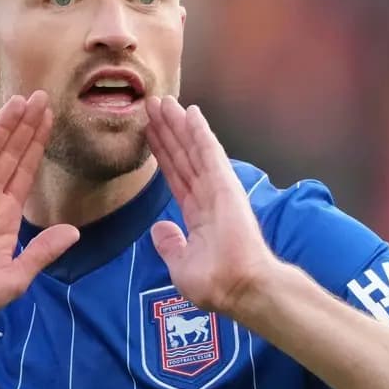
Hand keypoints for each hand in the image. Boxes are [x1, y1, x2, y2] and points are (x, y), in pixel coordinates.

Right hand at [0, 91, 80, 339]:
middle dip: (26, 126)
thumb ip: (43, 252)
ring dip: (3, 127)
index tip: (51, 119)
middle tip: (42, 96)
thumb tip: (74, 233)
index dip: (38, 145)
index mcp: (7, 217)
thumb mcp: (16, 277)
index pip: (26, 172)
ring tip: (19, 100)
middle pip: (10, 154)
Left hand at [144, 96, 282, 317]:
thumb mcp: (180, 266)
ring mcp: (217, 188)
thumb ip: (170, 244)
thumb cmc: (215, 284)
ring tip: (163, 101)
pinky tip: (190, 112)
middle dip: (167, 131)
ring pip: (193, 149)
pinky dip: (200, 132)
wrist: (238, 288)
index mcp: (197, 215)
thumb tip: (160, 228)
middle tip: (152, 106)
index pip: (175, 177)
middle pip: (182, 156)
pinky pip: (209, 153)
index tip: (149, 133)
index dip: (162, 153)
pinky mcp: (225, 184)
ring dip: (178, 125)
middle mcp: (207, 197)